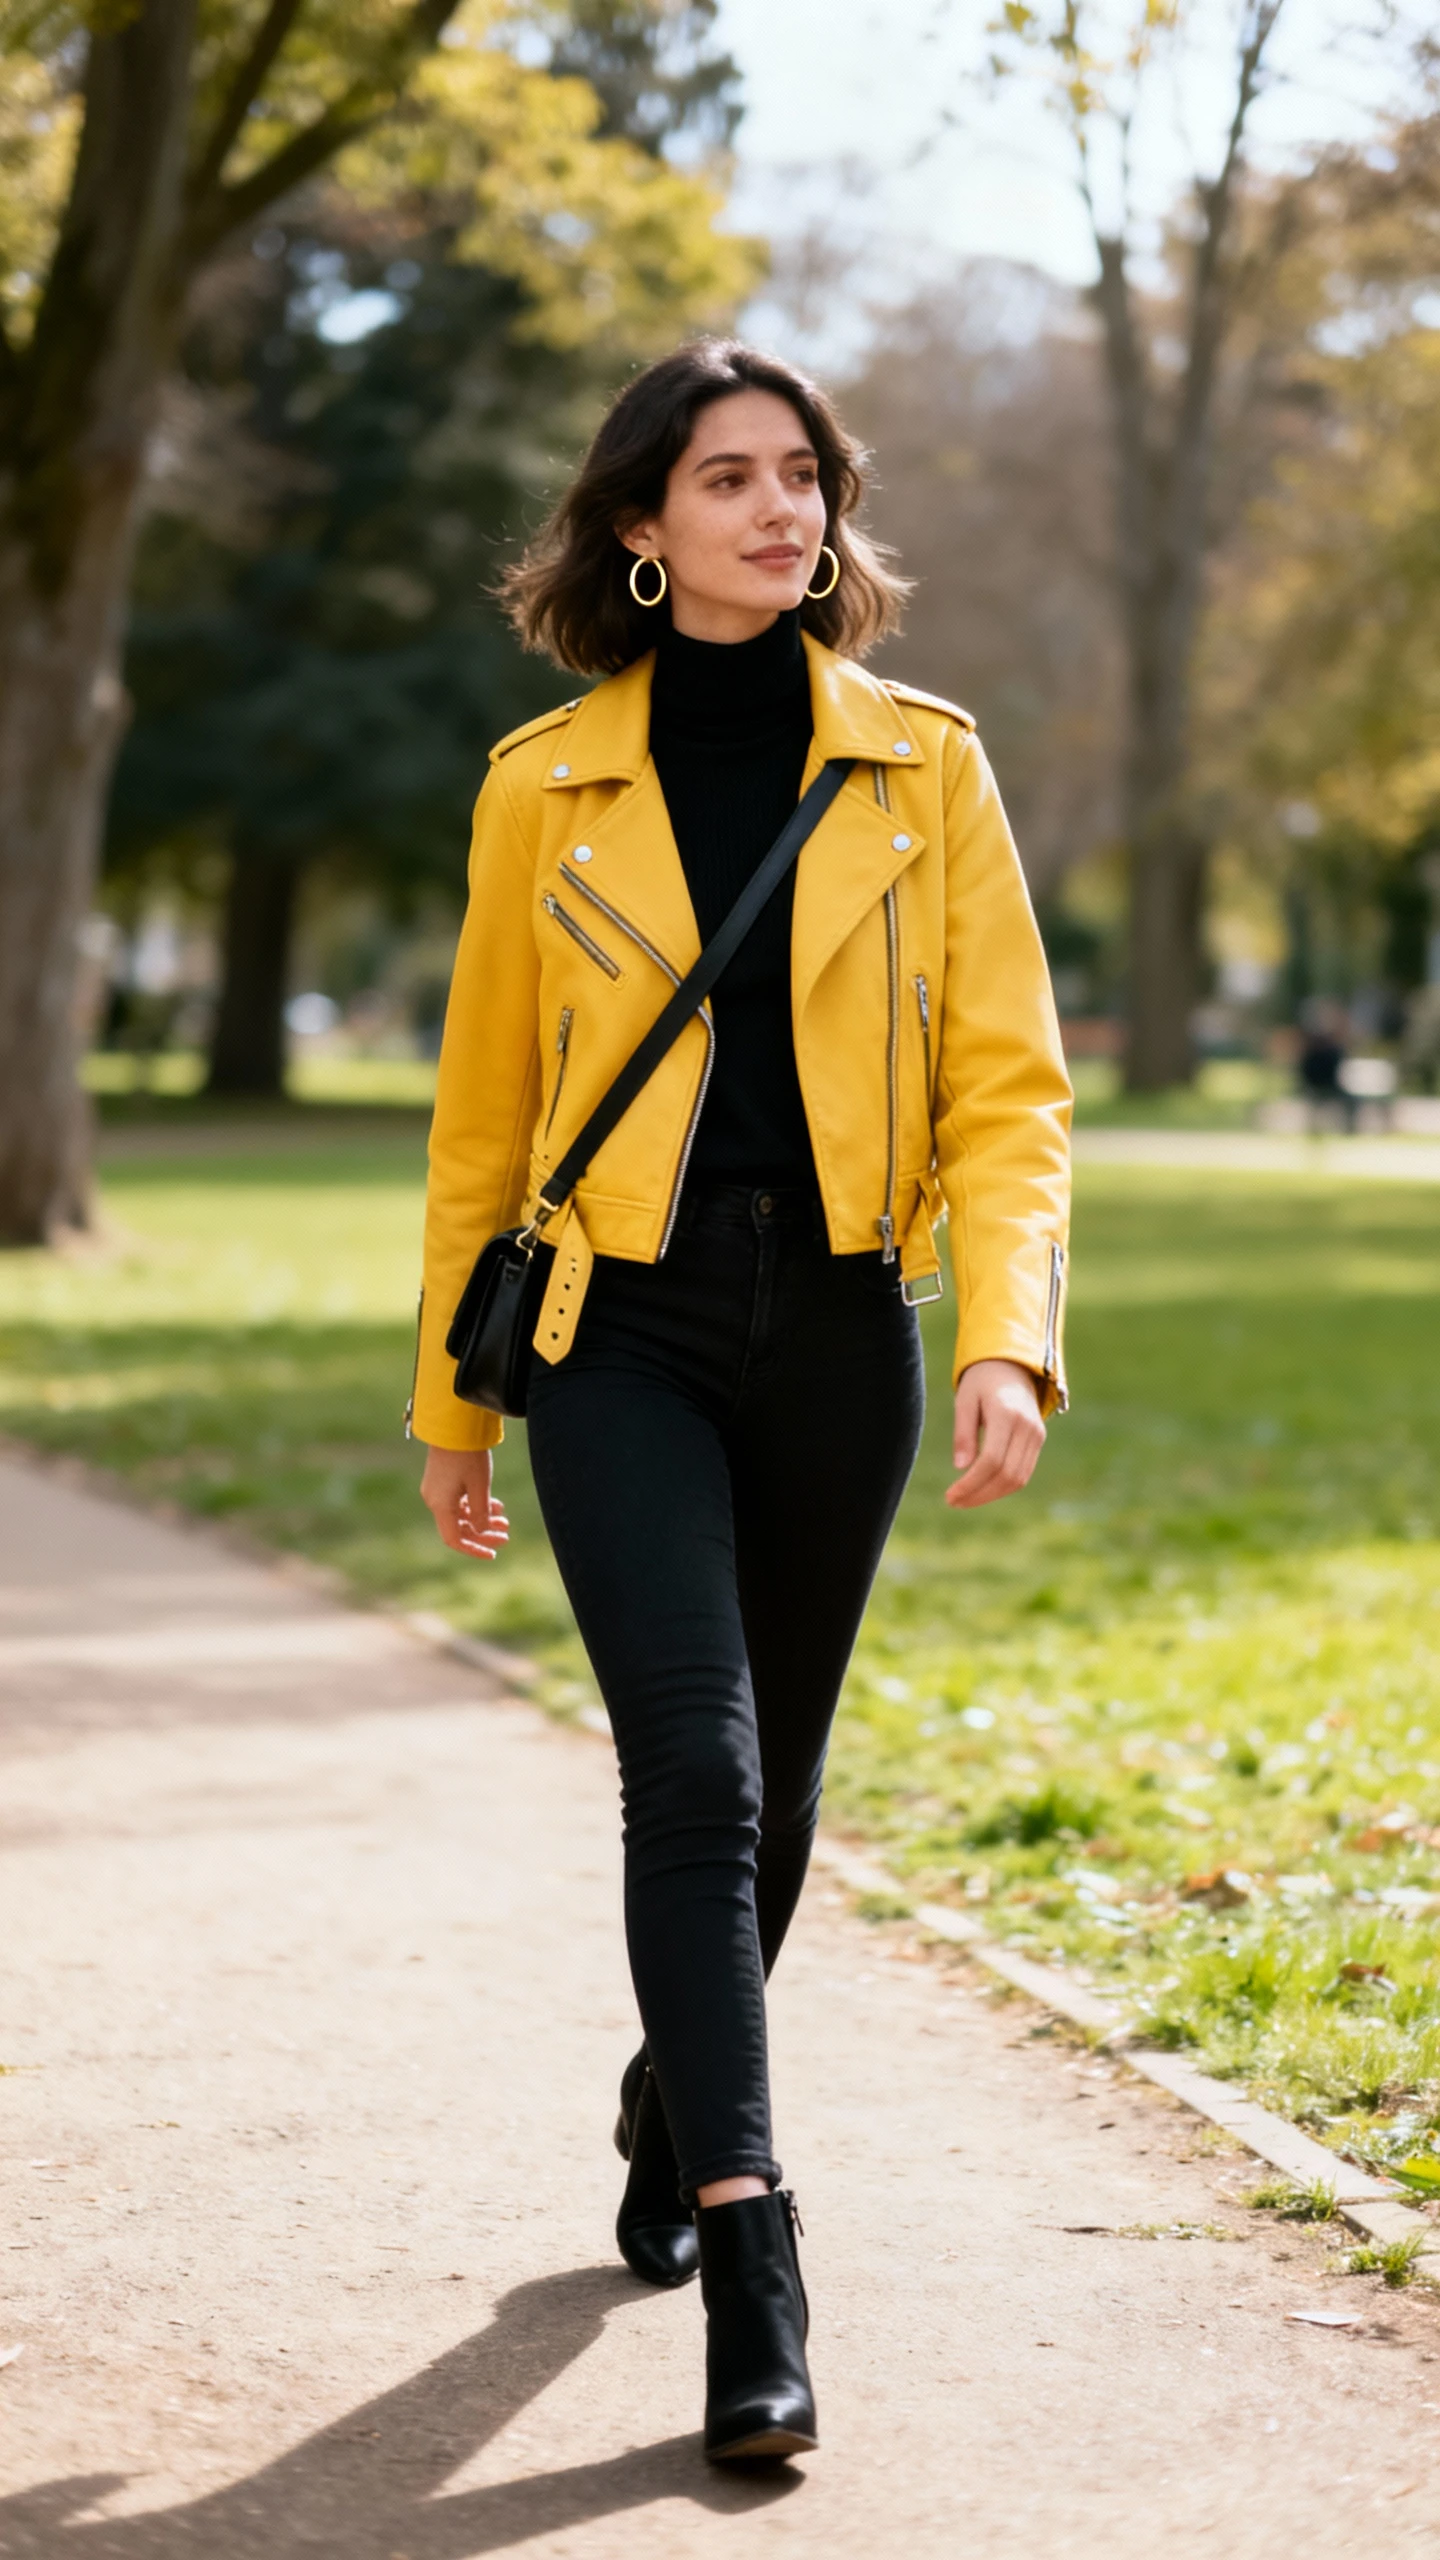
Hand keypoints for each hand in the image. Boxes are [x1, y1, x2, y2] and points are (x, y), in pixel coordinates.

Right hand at [420, 1445, 509, 1559]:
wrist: (454, 1424)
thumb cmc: (468, 1455)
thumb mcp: (479, 1487)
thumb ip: (481, 1513)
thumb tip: (481, 1532)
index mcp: (440, 1505)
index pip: (454, 1539)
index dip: (473, 1549)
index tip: (493, 1554)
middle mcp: (434, 1500)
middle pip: (459, 1527)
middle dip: (484, 1533)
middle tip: (506, 1535)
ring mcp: (437, 1489)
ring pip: (461, 1514)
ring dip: (482, 1518)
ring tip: (505, 1519)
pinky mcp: (442, 1479)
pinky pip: (459, 1501)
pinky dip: (476, 1505)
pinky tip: (496, 1504)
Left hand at [947, 1360, 1045, 1510]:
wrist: (1012, 1366)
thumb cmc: (981, 1382)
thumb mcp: (964, 1400)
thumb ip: (963, 1433)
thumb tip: (961, 1468)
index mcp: (1006, 1414)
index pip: (991, 1460)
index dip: (971, 1483)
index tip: (950, 1496)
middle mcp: (1026, 1426)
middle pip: (1006, 1474)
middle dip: (980, 1494)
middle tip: (953, 1502)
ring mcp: (1036, 1434)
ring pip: (1018, 1478)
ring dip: (991, 1495)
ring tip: (965, 1500)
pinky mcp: (1038, 1440)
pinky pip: (1023, 1472)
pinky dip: (1003, 1486)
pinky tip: (982, 1489)